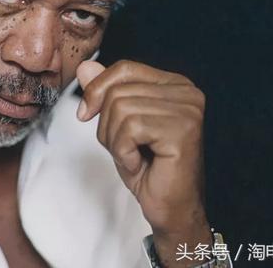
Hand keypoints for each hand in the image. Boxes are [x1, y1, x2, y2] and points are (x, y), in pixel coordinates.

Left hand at [76, 59, 211, 267]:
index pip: (124, 68)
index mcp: (173, 84)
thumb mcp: (116, 123)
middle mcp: (186, 92)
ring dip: (115, 140)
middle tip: (124, 147)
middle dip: (107, 124)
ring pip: (121, 109)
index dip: (97, 89)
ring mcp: (187, 110)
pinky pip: (131, 128)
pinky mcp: (183, 131)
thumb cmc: (146, 166)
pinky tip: (139, 163)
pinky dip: (123, 151)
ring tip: (132, 156)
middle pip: (118, 90)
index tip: (85, 113)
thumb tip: (85, 66)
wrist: (168, 206)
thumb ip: (104, 91)